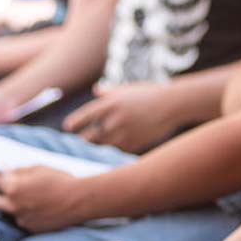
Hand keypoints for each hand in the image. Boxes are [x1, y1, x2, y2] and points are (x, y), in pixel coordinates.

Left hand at [0, 166, 89, 231]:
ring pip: (6, 211)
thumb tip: (7, 173)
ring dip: (9, 203)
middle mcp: (12, 205)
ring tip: (24, 196)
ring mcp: (20, 218)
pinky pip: (20, 218)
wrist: (79, 200)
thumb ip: (19, 172)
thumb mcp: (39, 169)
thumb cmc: (60, 181)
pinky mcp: (29, 227)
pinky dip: (24, 212)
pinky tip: (37, 206)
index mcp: (13, 188)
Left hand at [63, 82, 177, 152]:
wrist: (172, 104)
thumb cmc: (149, 94)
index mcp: (109, 104)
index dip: (74, 123)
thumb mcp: (126, 89)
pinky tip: (112, 150)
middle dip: (83, 140)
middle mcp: (113, 120)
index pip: (84, 117)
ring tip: (94, 148)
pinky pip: (117, 151)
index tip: (68, 128)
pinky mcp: (133, 144)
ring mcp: (123, 133)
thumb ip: (108, 92)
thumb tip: (96, 90)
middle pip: (89, 137)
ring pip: (102, 147)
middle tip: (80, 141)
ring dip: (97, 147)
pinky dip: (113, 151)